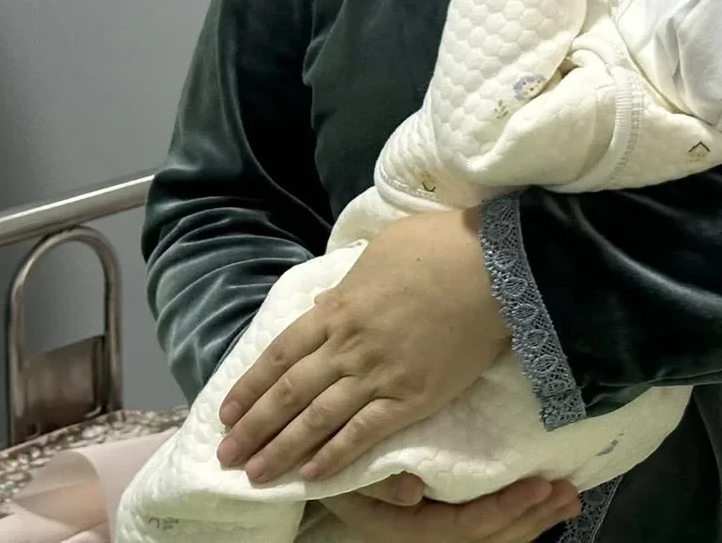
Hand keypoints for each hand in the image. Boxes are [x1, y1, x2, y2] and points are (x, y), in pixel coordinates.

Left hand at [219, 208, 511, 482]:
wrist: (495, 267)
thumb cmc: (442, 246)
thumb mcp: (383, 251)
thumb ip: (348, 282)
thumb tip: (324, 304)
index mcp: (339, 309)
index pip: (280, 355)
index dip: (250, 386)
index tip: (227, 412)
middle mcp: (348, 346)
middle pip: (288, 394)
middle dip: (253, 428)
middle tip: (226, 457)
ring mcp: (378, 375)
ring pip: (317, 420)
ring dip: (282, 450)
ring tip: (256, 475)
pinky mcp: (412, 398)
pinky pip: (364, 433)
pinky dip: (336, 456)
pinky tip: (314, 475)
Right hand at [323, 477, 580, 541]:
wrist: (323, 457)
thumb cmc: (335, 457)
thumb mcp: (345, 467)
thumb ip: (376, 481)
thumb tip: (414, 492)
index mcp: (401, 527)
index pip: (459, 528)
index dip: (500, 511)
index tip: (538, 486)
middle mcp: (423, 534)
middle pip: (485, 538)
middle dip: (528, 518)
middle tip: (567, 491)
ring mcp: (438, 528)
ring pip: (493, 537)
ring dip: (534, 519)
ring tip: (568, 497)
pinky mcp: (450, 516)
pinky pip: (491, 526)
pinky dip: (523, 515)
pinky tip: (547, 502)